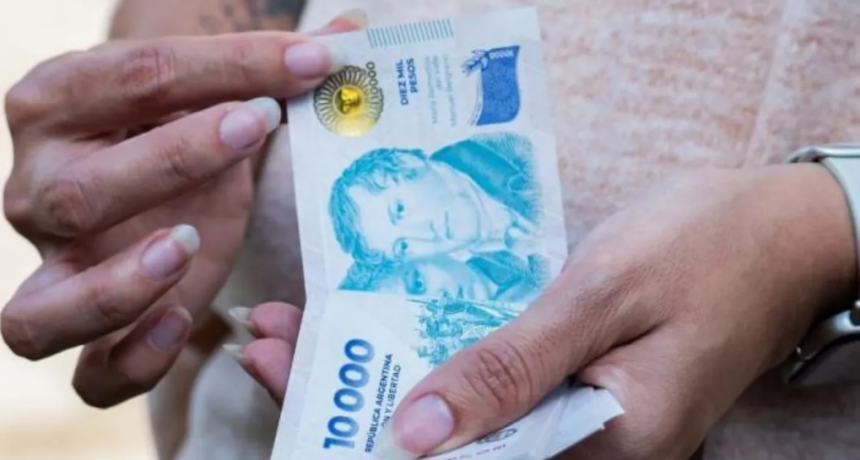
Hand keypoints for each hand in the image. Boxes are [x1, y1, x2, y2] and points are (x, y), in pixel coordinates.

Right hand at [1, 16, 358, 407]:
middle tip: (253, 127)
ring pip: (43, 310)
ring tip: (189, 245)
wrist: (156, 178)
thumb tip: (355, 37)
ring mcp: (54, 270)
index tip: (312, 62)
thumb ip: (268, 69)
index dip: (229, 67)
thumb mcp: (217, 96)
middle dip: (173, 161)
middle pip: (81, 193)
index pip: (136, 78)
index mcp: (59, 103)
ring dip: (119, 288)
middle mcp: (37, 189)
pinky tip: (186, 321)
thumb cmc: (183, 133)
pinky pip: (87, 377)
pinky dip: (131, 364)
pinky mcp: (91, 329)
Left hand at [237, 165, 856, 459]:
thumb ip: (513, 367)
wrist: (782, 229)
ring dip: (377, 371)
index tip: (291, 389)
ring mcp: (578, 415)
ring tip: (295, 332)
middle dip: (348, 401)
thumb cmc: (709, 250)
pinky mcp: (574, 380)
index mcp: (599, 445)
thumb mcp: (607, 296)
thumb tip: (415, 435)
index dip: (364, 441)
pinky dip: (428, 353)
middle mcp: (583, 445)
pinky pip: (489, 380)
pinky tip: (378, 325)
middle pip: (444, 445)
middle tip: (267, 347)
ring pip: (459, 411)